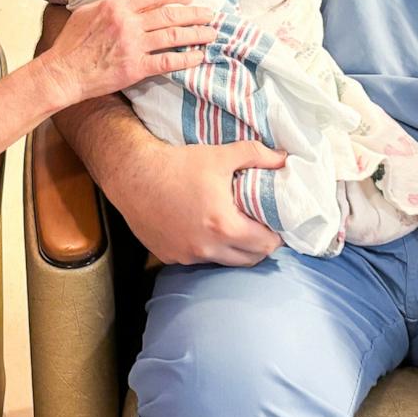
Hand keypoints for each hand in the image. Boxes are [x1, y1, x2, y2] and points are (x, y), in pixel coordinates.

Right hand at [37, 0, 215, 108]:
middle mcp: (128, 23)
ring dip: (197, 34)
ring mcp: (134, 46)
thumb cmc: (70, 44)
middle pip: (170, 14)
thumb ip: (110, 3)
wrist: (63, 72)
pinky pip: (168, 61)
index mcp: (116, 5)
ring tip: (212, 33)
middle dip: (194, 13)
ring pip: (174, 36)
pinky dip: (187, 59)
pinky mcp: (136, 68)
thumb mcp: (87, 12)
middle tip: (210, 14)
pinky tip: (199, 57)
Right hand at [114, 141, 286, 266]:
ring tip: (234, 228)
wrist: (133, 174)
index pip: (266, 246)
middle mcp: (207, 248)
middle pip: (250, 260)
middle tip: (260, 227)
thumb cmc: (177, 164)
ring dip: (234, 250)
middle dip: (260, 246)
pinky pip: (198, 259)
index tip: (275, 224)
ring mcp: (187, 255)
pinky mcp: (170, 256)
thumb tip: (284, 157)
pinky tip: (204, 229)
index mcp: (224, 226)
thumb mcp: (220, 154)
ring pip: (224, 262)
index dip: (276, 236)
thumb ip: (256, 155)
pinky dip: (208, 249)